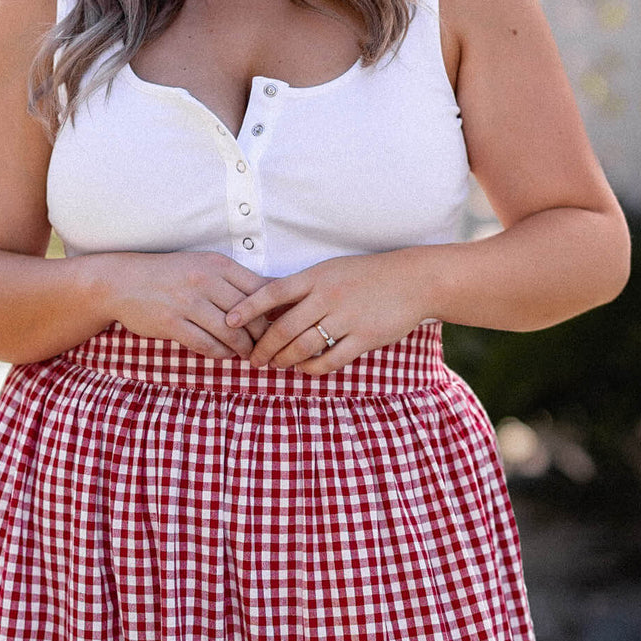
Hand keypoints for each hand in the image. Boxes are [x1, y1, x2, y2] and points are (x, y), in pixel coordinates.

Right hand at [102, 251, 274, 358]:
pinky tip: (226, 354)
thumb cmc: (170, 276)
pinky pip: (207, 345)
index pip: (260, 289)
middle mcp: (205, 281)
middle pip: (250, 315)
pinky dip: (222, 353)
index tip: (279, 324)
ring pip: (231, 333)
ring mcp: (187, 302)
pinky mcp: (172, 323)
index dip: (274, 311)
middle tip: (268, 346)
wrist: (123, 282)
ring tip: (249, 354)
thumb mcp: (203, 266)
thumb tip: (274, 292)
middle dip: (262, 335)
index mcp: (217, 265)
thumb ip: (234, 280)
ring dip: (244, 348)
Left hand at [224, 250, 432, 371]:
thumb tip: (269, 307)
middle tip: (253, 360)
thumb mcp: (332, 271)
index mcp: (316, 276)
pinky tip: (304, 370)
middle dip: (263, 348)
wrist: (412, 281)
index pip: (272, 292)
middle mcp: (328, 296)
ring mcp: (346, 318)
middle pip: (283, 328)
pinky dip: (311, 369)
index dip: (248, 308)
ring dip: (284, 361)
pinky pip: (329, 361)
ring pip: (303, 347)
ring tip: (275, 365)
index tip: (229, 322)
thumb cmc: (367, 275)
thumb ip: (303, 288)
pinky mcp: (363, 338)